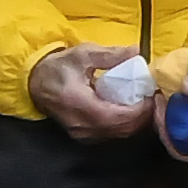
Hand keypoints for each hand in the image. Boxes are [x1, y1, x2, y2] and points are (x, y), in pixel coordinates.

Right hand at [30, 45, 154, 141]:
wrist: (36, 83)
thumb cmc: (59, 67)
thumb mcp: (82, 54)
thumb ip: (110, 55)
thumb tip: (135, 51)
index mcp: (80, 105)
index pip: (118, 117)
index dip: (140, 109)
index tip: (151, 93)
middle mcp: (82, 126)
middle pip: (122, 129)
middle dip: (142, 115)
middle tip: (152, 96)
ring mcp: (82, 134)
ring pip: (118, 134)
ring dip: (135, 120)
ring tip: (144, 101)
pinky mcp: (83, 136)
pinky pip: (110, 134)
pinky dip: (124, 124)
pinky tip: (130, 109)